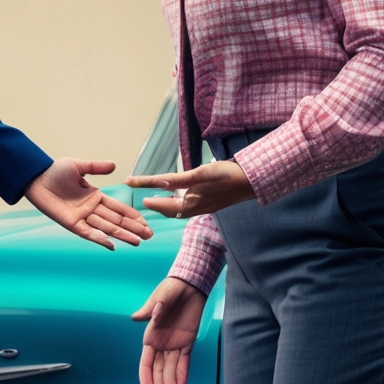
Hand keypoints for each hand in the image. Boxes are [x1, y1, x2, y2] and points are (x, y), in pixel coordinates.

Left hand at [24, 159, 151, 249]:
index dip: (132, 216)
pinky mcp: (71, 223)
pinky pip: (88, 232)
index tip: (146, 223)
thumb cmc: (55, 172)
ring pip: (106, 228)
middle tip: (149, 236)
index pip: (119, 208)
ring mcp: (82, 217)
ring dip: (122, 235)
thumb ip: (96, 167)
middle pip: (116, 221)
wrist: (36, 178)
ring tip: (137, 242)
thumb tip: (114, 166)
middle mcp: (91, 209)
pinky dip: (99, 238)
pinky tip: (112, 244)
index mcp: (96, 196)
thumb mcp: (79, 166)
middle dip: (133, 228)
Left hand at [126, 159, 253, 218]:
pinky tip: (177, 197)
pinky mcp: (209, 204)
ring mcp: (202, 207)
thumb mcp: (200, 174)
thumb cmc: (227, 175)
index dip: (146, 190)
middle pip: (167, 209)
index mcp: (190, 203)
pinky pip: (187, 206)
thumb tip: (158, 183)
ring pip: (177, 208)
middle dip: (154, 203)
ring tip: (153, 198)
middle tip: (139, 193)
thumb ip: (178, 181)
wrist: (252, 181)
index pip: (161, 199)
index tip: (130, 183)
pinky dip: (177, 202)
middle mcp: (194, 208)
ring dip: (164, 204)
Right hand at [131, 275, 207, 383]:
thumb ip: (150, 310)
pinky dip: (183, 376)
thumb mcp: (159, 298)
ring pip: (171, 372)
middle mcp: (161, 345)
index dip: (147, 380)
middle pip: (159, 373)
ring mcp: (174, 345)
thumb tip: (138, 317)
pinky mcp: (188, 343)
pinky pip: (185, 363)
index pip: (146, 364)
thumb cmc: (170, 290)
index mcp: (150, 337)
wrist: (189, 285)